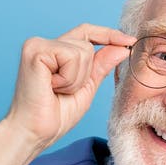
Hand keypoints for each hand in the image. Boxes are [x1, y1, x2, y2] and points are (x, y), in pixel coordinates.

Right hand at [5, 23, 135, 150]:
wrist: (35, 132)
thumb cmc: (55, 115)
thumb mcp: (86, 88)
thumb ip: (101, 66)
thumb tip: (122, 47)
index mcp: (55, 51)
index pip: (87, 32)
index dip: (109, 34)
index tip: (130, 40)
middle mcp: (45, 43)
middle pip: (88, 44)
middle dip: (85, 74)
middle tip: (63, 91)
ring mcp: (38, 44)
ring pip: (82, 51)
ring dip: (76, 79)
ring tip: (56, 90)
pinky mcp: (35, 50)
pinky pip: (71, 57)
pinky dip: (68, 79)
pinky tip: (51, 87)